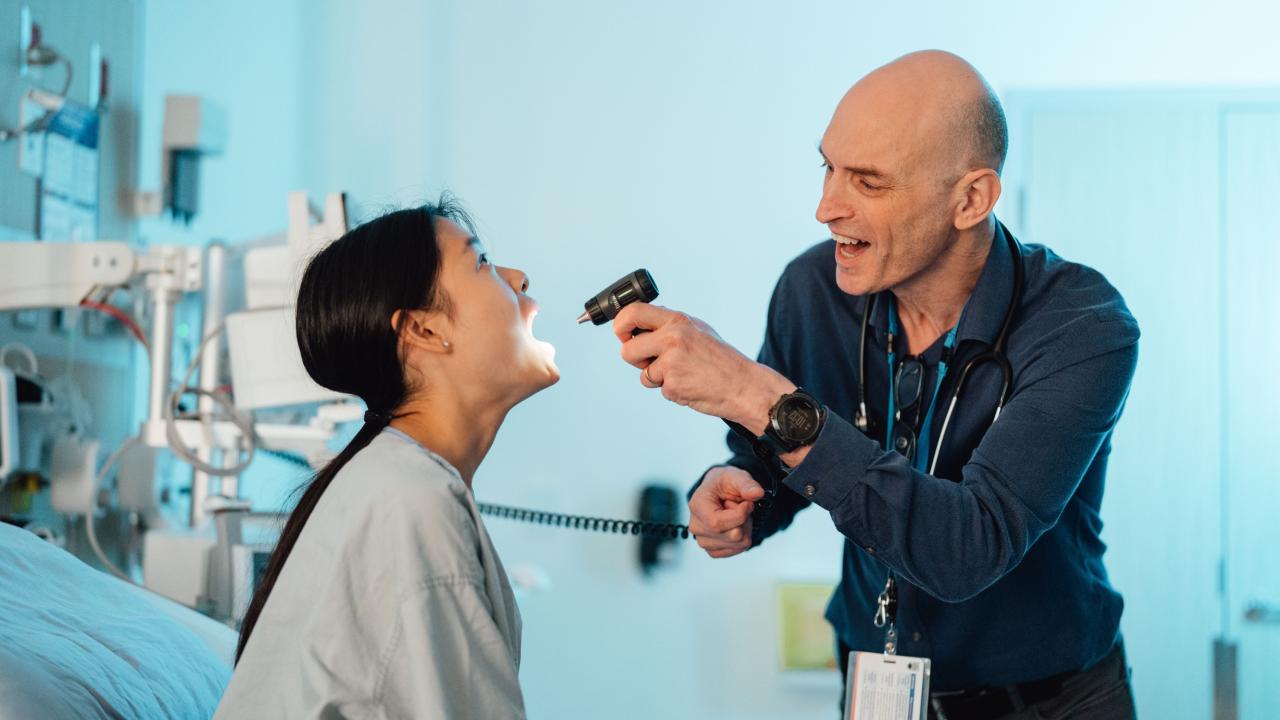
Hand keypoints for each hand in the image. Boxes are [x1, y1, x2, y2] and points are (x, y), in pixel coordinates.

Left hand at [614, 303, 794, 433]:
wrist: (743, 385)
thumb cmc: (721, 359)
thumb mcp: (698, 330)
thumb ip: (669, 325)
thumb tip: (639, 324)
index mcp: (677, 321)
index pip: (633, 312)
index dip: (620, 325)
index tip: (622, 334)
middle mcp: (672, 339)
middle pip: (627, 350)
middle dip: (635, 359)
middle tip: (651, 361)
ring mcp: (671, 363)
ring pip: (642, 373)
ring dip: (655, 377)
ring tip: (682, 373)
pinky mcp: (673, 386)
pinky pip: (658, 388)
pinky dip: (671, 389)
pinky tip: (690, 384)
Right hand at [688, 466, 764, 557]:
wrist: (720, 492)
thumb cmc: (724, 484)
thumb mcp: (736, 476)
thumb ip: (747, 484)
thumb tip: (757, 493)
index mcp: (697, 506)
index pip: (718, 523)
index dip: (740, 515)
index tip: (747, 502)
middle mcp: (696, 526)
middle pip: (733, 535)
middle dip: (745, 520)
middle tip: (738, 507)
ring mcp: (703, 541)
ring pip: (738, 543)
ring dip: (745, 528)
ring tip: (736, 515)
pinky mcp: (712, 550)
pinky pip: (737, 550)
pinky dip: (743, 538)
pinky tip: (736, 525)